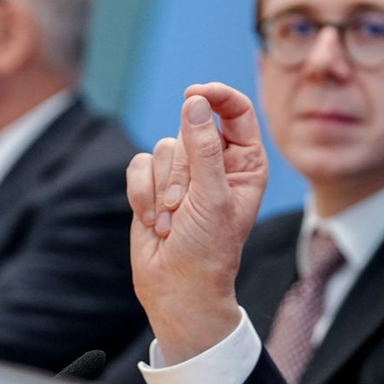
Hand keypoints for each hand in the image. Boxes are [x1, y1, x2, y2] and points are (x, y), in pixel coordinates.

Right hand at [127, 83, 268, 363]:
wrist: (176, 288)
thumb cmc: (207, 248)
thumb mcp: (212, 196)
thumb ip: (203, 148)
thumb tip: (194, 102)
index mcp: (245, 162)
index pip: (235, 110)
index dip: (215, 96)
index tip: (193, 95)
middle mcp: (215, 162)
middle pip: (189, 129)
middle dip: (181, 171)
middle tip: (184, 206)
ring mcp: (182, 173)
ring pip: (162, 149)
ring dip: (161, 189)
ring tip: (172, 221)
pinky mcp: (153, 184)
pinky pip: (138, 165)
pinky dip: (141, 194)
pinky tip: (153, 221)